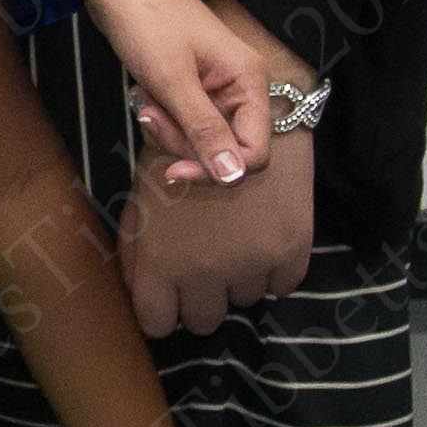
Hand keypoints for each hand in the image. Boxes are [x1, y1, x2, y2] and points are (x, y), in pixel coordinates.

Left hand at [67, 0, 268, 188]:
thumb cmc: (145, 18)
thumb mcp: (172, 80)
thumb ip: (204, 130)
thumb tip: (233, 176)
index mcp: (249, 81)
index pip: (253, 153)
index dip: (217, 170)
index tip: (175, 169)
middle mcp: (240, 86)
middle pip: (224, 149)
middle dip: (183, 141)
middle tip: (150, 114)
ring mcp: (216, 86)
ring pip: (200, 137)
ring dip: (168, 128)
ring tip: (145, 98)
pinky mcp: (192, 85)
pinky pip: (184, 120)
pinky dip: (162, 115)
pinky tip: (145, 94)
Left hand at [121, 121, 314, 333]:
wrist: (236, 102)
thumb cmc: (177, 143)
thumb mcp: (142, 189)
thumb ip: (137, 242)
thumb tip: (139, 288)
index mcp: (162, 259)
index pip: (158, 324)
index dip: (160, 310)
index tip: (166, 296)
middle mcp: (207, 270)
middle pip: (204, 321)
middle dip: (198, 297)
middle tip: (200, 264)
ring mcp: (252, 262)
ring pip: (244, 302)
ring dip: (236, 279)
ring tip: (230, 238)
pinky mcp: (290, 249)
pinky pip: (280, 287)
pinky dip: (271, 269)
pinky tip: (258, 236)